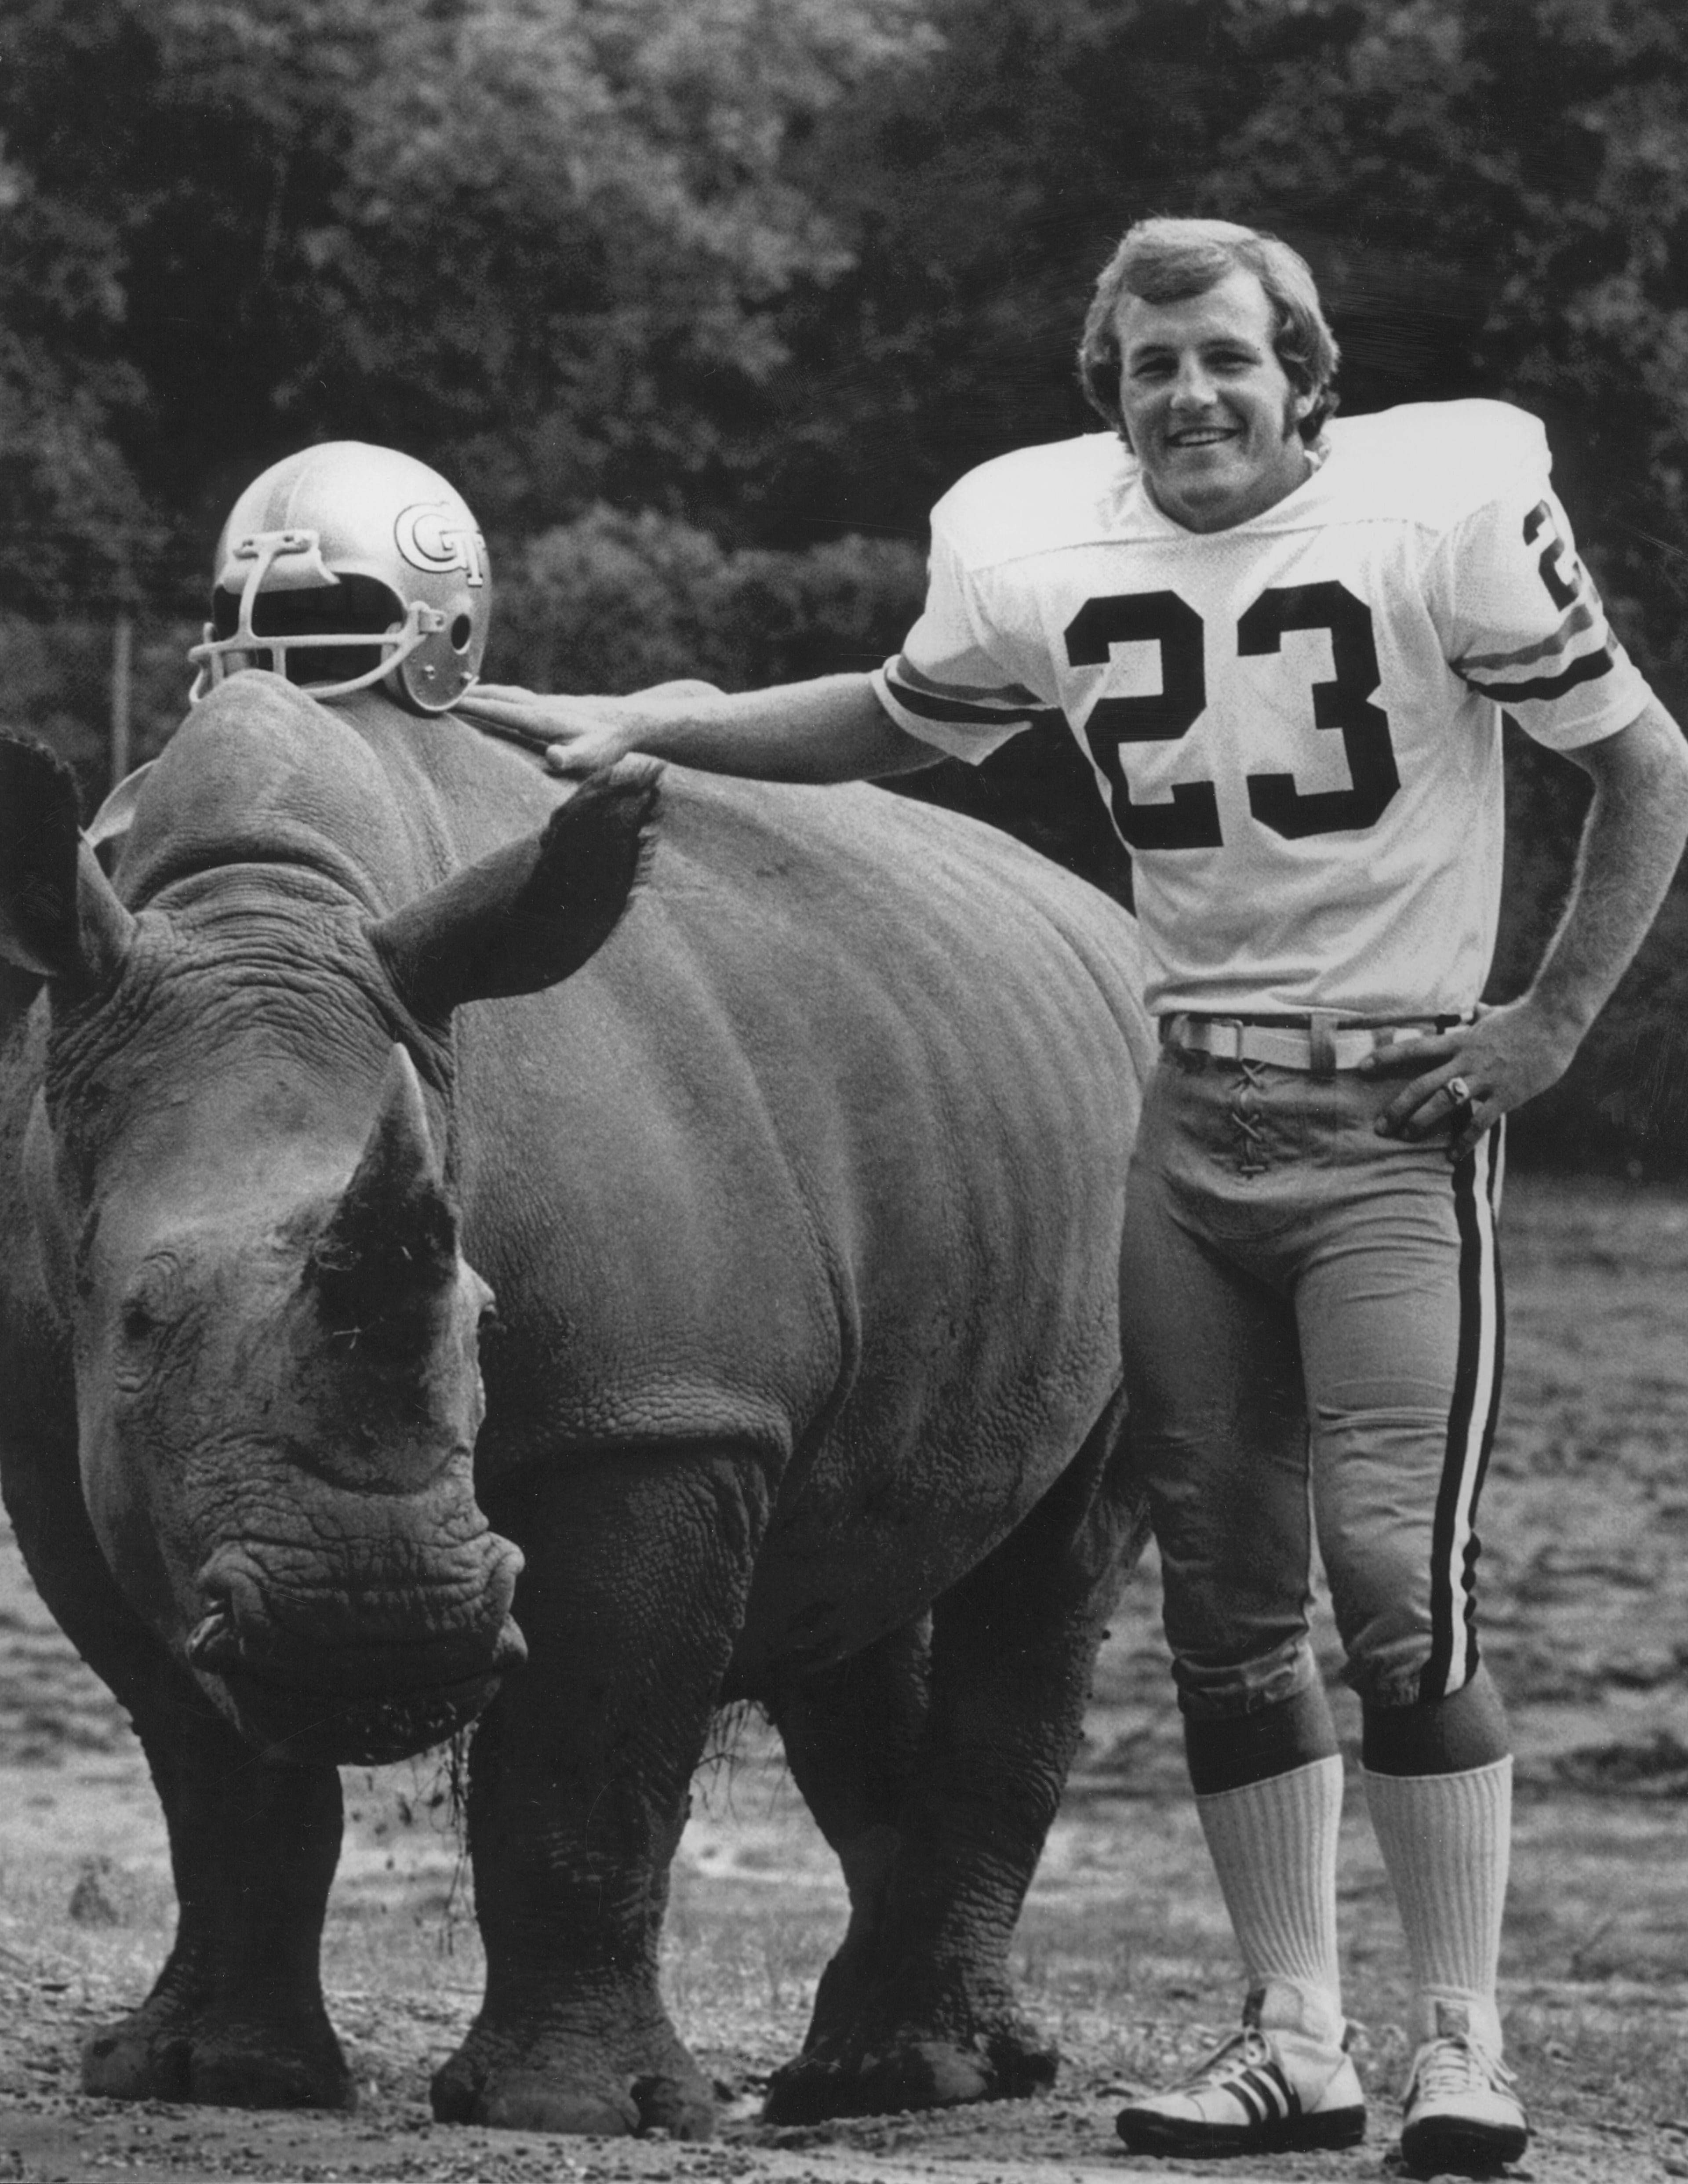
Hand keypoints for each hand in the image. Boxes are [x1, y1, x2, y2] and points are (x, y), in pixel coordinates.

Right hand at [453, 683, 637, 771]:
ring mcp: (544, 703)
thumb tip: (553, 756)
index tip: (442, 704)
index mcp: (541, 718)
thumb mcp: (592, 756)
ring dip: (479, 692)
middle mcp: (539, 706)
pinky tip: (492, 698)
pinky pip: (514, 697)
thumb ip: (571, 758)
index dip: (469, 707)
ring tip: (454, 693)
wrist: (630, 722)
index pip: (498, 710)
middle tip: (435, 694)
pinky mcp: (550, 705)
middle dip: (465, 695)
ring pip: (504, 694)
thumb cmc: (609, 744)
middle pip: (495, 697)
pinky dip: (496, 695)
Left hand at [1361, 997, 1583, 1157]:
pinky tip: (1451, 1156)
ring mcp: (1485, 1078)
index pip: (1414, 1048)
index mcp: (1459, 1040)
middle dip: (1398, 1107)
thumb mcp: (1493, 1016)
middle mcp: (1466, 1060)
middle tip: (1380, 1127)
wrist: (1556, 1022)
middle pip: (1422, 1084)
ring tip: (1405, 1138)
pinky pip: (1479, 1122)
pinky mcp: (1506, 1095)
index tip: (1362, 1067)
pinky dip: (1464, 1140)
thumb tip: (1474, 1009)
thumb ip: (1478, 1016)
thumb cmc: (1524, 1018)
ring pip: (1445, 1103)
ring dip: (1422, 1122)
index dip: (1385, 1057)